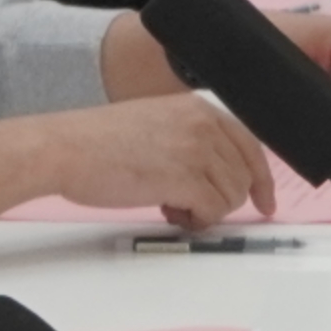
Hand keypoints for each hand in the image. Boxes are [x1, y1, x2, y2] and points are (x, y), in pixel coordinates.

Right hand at [38, 94, 274, 226]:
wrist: (65, 148)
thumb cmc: (98, 142)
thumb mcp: (157, 124)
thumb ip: (191, 141)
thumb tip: (214, 175)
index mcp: (199, 108)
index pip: (250, 145)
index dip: (262, 179)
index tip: (265, 201)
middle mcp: (204, 125)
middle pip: (244, 175)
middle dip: (224, 200)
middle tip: (191, 208)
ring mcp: (196, 150)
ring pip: (231, 196)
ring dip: (208, 212)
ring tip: (174, 208)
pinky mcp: (183, 178)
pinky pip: (213, 210)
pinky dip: (197, 221)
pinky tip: (171, 214)